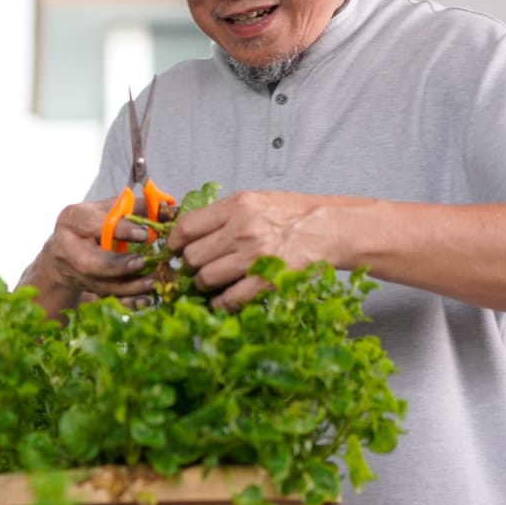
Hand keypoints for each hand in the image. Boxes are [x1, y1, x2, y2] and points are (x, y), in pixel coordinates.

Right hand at [26, 200, 159, 315]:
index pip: (94, 224)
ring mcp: (73, 272)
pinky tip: (145, 300)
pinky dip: (127, 302)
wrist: (64, 250)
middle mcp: (67, 247)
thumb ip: (134, 207)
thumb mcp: (107, 209)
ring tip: (153, 281)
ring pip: (101, 285)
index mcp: (73, 220)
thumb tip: (168, 209)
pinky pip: (107, 299)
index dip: (120, 230)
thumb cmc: (91, 224)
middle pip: (89, 263)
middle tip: (143, 263)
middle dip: (118, 266)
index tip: (144, 234)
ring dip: (129, 287)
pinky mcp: (84, 288)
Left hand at [170, 190, 349, 310]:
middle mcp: (242, 229)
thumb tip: (189, 230)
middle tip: (194, 268)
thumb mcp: (257, 201)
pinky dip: (220, 303)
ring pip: (205, 278)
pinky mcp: (267, 281)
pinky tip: (222, 300)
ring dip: (203, 285)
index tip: (173, 250)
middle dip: (189, 266)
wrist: (332, 229)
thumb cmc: (295, 215)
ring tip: (209, 283)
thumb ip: (224, 213)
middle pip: (192, 256)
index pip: (187, 227)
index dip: (173, 243)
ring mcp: (254, 257)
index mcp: (237, 206)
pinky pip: (229, 299)